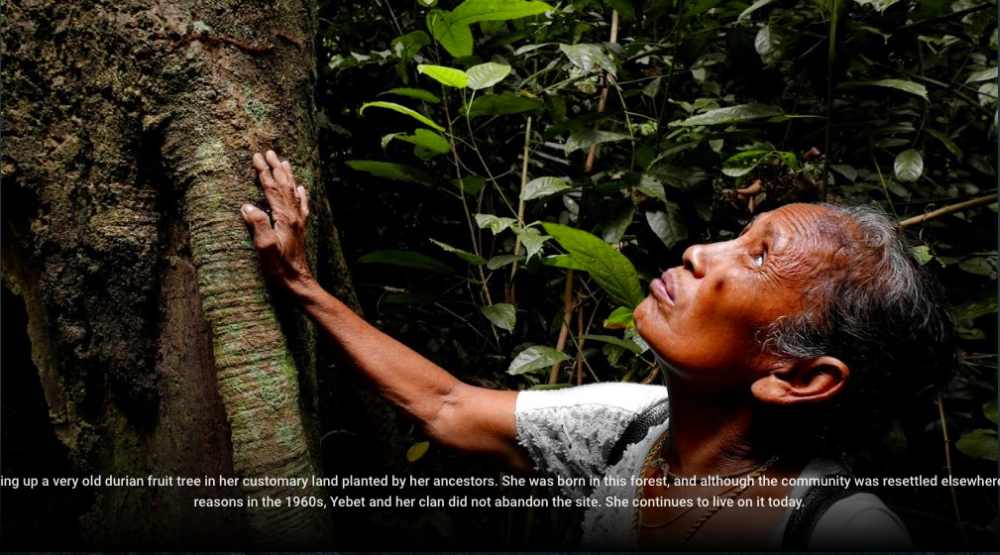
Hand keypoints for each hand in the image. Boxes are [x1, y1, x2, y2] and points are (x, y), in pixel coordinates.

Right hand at [241, 150, 313, 290]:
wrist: (299, 282)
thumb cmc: (280, 268)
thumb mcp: (264, 247)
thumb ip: (257, 224)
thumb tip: (246, 206)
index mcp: (284, 217)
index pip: (272, 188)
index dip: (264, 172)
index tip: (256, 157)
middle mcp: (294, 216)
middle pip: (284, 186)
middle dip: (276, 168)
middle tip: (270, 152)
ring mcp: (298, 222)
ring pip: (293, 193)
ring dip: (288, 176)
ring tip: (284, 162)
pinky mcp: (300, 229)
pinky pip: (302, 206)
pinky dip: (300, 194)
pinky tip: (301, 189)